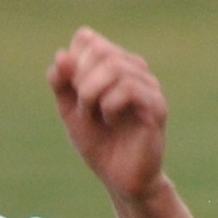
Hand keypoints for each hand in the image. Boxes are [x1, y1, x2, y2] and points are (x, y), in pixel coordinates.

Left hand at [49, 28, 170, 205]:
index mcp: (114, 64)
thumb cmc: (98, 142)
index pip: (87, 39)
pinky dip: (110, 104)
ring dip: (92, 93)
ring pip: (115, 66)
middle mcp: (134, 69)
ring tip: (94, 115)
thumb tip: (62, 54)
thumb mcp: (69, 110)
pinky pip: (129, 89)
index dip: (71, 64)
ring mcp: (149, 85)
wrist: (119, 179)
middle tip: (83, 106)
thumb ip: (61, 82)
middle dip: (80, 79)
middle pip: (99, 49)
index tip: (72, 92)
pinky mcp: (157, 106)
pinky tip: (111, 121)